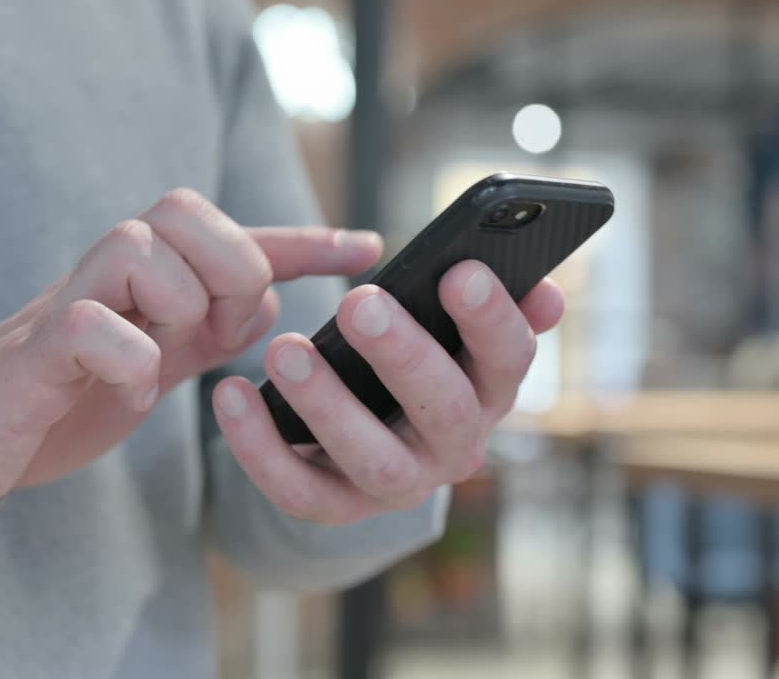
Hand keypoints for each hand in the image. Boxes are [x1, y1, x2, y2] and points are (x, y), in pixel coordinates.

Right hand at [0, 189, 381, 503]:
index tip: (370, 247)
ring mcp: (73, 297)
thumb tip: (271, 299)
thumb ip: (214, 326)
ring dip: (172, 315)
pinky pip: (94, 326)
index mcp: (154, 271)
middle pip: (188, 212)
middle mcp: (113, 264)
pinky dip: (127, 365)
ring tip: (160, 363)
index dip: (309, 240)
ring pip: (144, 252)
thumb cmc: (74, 386)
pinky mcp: (37, 344)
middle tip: (212, 331)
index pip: (240, 236)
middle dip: (224, 272)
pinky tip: (130, 393)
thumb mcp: (164, 355)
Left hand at [212, 262, 563, 524]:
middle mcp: (454, 446)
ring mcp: (398, 484)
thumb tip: (547, 293)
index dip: (490, 319)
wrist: (363, 435)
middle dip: (403, 354)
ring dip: (327, 403)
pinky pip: (300, 489)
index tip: (460, 271)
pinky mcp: (339, 507)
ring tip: (284, 349)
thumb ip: (488, 305)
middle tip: (358, 300)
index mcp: (489, 390)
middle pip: (444, 410)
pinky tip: (231, 395)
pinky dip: (261, 447)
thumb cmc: (410, 357)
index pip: (508, 359)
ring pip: (371, 457)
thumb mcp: (450, 329)